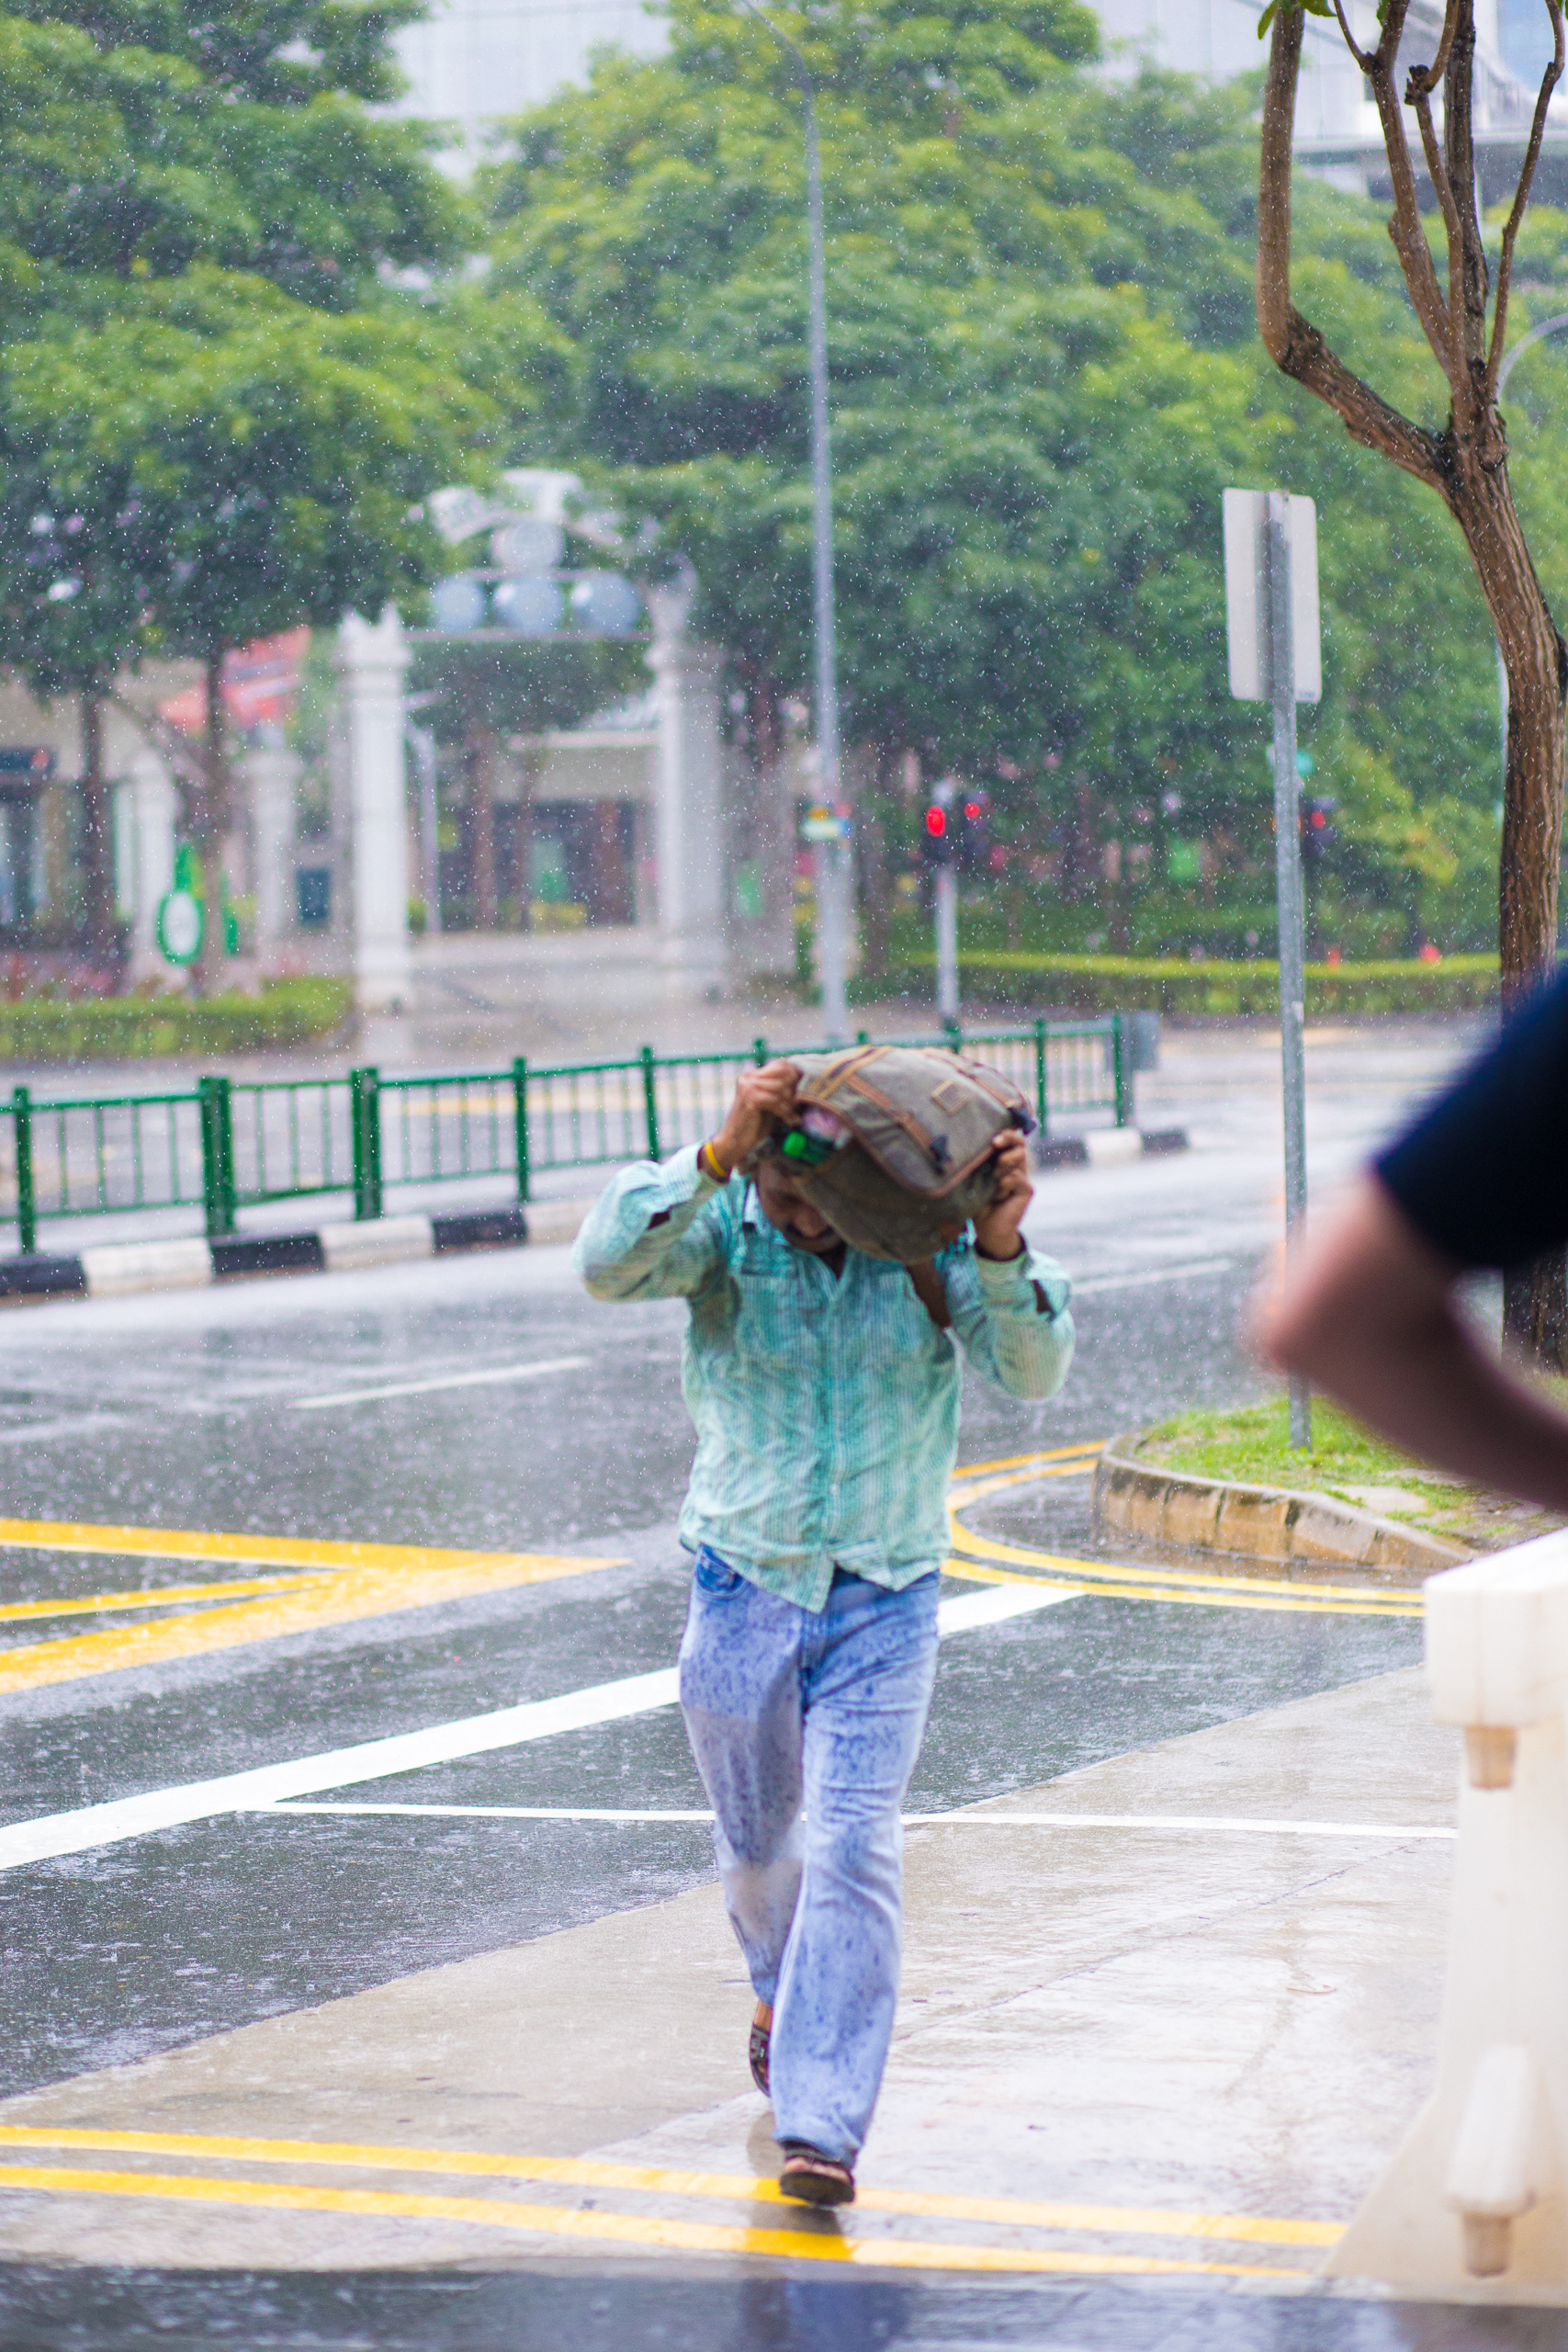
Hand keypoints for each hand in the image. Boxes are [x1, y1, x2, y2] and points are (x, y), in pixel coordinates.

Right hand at [709, 1060, 799, 1174]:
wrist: (734, 1142)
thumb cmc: (754, 1125)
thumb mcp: (770, 1104)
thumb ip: (781, 1092)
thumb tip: (804, 1082)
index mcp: (752, 1076)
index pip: (780, 1064)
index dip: (794, 1077)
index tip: (800, 1094)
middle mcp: (749, 1077)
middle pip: (783, 1074)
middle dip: (794, 1091)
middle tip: (797, 1108)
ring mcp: (748, 1087)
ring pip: (781, 1088)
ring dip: (791, 1105)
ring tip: (793, 1117)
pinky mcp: (750, 1099)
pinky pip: (776, 1101)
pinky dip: (786, 1112)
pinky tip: (790, 1122)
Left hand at [972, 1130, 1031, 1259]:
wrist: (987, 1230)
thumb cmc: (977, 1204)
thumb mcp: (973, 1182)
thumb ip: (975, 1166)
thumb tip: (964, 1146)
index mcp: (1001, 1161)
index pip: (1009, 1140)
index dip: (1004, 1132)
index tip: (991, 1134)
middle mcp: (1014, 1167)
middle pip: (1020, 1142)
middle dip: (1009, 1137)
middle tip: (995, 1142)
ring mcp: (1022, 1177)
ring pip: (1019, 1156)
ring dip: (1003, 1163)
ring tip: (993, 1177)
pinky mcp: (1027, 1190)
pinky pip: (1016, 1178)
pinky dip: (1003, 1185)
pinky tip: (997, 1196)